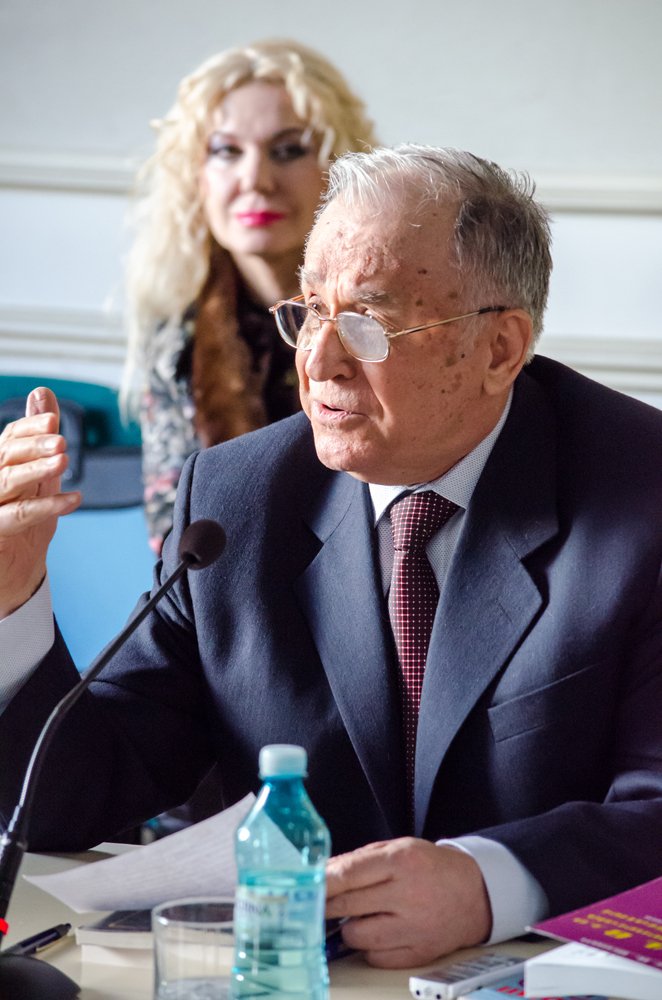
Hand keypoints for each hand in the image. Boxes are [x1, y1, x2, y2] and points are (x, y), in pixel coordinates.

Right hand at [0, 387, 80, 617]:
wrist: (17, 572)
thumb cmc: (26, 520)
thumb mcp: (40, 475)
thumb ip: (41, 438)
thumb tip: (42, 394)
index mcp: (0, 465)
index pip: (7, 439)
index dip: (27, 428)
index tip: (52, 420)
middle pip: (4, 457)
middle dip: (32, 447)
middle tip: (60, 439)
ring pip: (7, 483)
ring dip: (35, 471)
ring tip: (63, 461)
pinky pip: (18, 516)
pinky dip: (47, 507)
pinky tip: (74, 499)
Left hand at [325, 837, 491, 967]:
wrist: (474, 894)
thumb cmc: (431, 868)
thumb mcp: (399, 849)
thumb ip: (361, 859)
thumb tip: (324, 872)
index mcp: (402, 861)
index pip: (349, 874)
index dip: (322, 882)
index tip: (304, 886)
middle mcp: (407, 895)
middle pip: (349, 905)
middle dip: (327, 905)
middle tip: (317, 903)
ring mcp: (413, 928)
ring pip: (358, 936)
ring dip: (350, 926)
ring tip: (361, 914)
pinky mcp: (418, 954)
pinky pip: (376, 957)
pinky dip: (370, 947)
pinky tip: (380, 931)